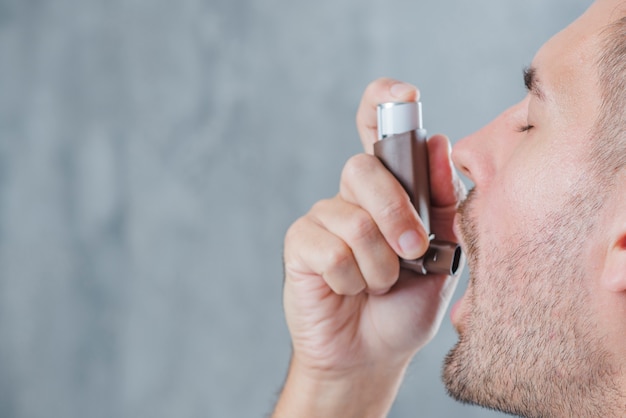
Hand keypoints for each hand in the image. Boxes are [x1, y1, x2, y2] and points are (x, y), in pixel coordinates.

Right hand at [275, 78, 465, 416]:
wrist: (374, 354)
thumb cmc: (406, 304)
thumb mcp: (443, 254)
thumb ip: (442, 203)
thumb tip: (438, 142)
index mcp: (388, 190)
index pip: (377, 131)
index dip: (383, 103)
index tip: (402, 93)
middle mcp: (352, 196)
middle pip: (364, 168)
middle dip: (396, 213)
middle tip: (412, 250)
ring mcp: (323, 218)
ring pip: (353, 218)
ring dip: (379, 263)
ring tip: (379, 284)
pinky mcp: (300, 245)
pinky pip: (331, 249)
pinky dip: (352, 278)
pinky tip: (349, 290)